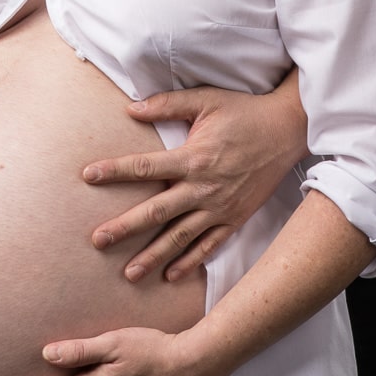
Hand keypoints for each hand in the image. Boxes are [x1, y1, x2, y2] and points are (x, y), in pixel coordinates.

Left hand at [84, 76, 308, 281]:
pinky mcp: (235, 218)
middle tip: (98, 241)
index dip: (115, 171)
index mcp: (193, 157)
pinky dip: (190, 262)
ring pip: (180, 237)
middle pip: (157, 212)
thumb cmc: (244, 112)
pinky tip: (170, 275)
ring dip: (153, 256)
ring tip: (129, 273)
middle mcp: (204, 187)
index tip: (88, 176)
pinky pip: (209, 245)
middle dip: (125, 228)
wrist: (287, 130)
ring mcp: (220, 207)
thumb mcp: (205, 99)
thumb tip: (130, 108)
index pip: (145, 167)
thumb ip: (167, 104)